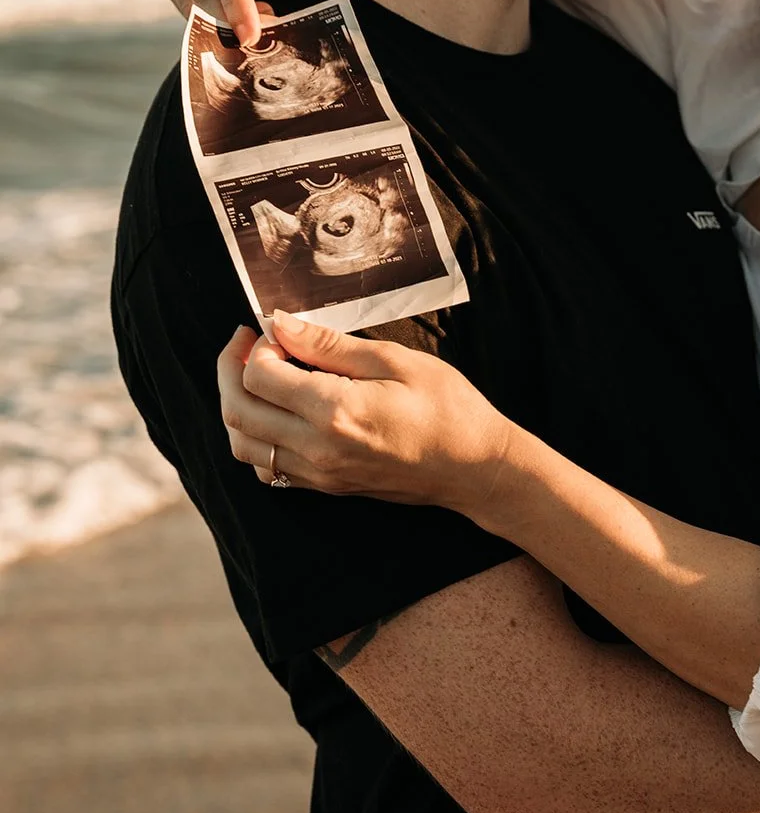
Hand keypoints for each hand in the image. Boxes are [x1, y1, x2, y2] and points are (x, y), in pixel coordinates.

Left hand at [217, 311, 513, 514]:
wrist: (475, 468)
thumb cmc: (447, 408)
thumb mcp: (395, 360)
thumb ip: (330, 346)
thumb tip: (281, 324)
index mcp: (334, 411)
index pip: (259, 376)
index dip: (256, 346)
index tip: (276, 329)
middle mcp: (317, 448)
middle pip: (238, 410)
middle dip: (231, 370)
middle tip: (246, 343)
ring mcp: (319, 474)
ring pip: (243, 446)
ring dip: (237, 406)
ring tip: (256, 377)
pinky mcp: (326, 487)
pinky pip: (266, 469)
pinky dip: (255, 439)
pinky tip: (275, 414)